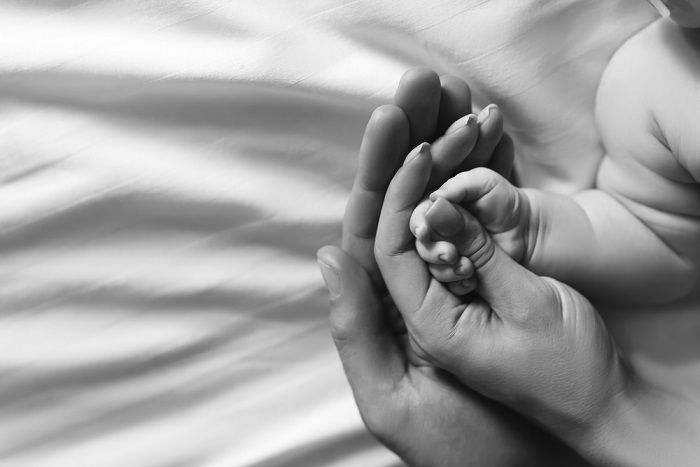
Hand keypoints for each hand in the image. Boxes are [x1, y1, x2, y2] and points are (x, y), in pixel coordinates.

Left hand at [319, 68, 585, 465]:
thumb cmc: (459, 451)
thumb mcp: (391, 399)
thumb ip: (354, 329)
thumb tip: (328, 253)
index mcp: (381, 306)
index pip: (370, 226)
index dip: (377, 170)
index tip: (392, 120)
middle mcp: (411, 286)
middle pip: (404, 200)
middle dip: (411, 140)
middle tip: (425, 84)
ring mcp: (453, 280)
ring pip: (446, 202)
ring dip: (450, 147)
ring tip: (461, 97)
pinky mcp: (493, 283)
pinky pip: (486, 222)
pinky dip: (489, 178)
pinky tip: (492, 141)